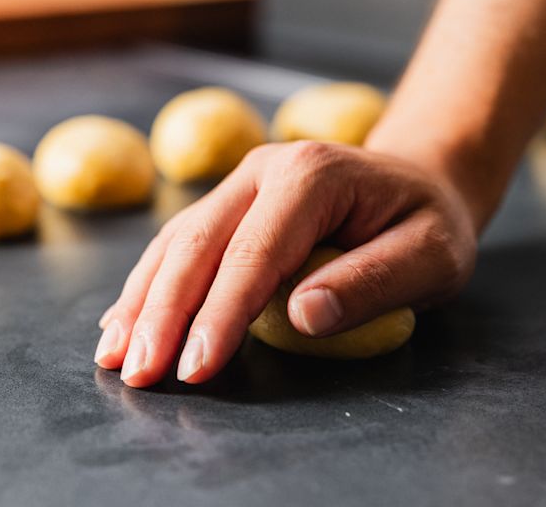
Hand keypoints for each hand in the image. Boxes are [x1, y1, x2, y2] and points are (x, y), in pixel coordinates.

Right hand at [95, 140, 477, 386]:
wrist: (419, 180)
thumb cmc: (427, 222)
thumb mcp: (431, 254)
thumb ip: (374, 281)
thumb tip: (304, 316)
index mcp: (312, 176)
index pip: (254, 253)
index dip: (220, 314)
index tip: (194, 368)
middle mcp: (264, 170)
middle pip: (198, 244)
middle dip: (163, 313)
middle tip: (139, 373)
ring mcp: (242, 182)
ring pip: (177, 241)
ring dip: (143, 300)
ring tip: (114, 354)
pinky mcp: (232, 202)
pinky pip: (181, 241)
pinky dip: (150, 283)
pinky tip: (125, 317)